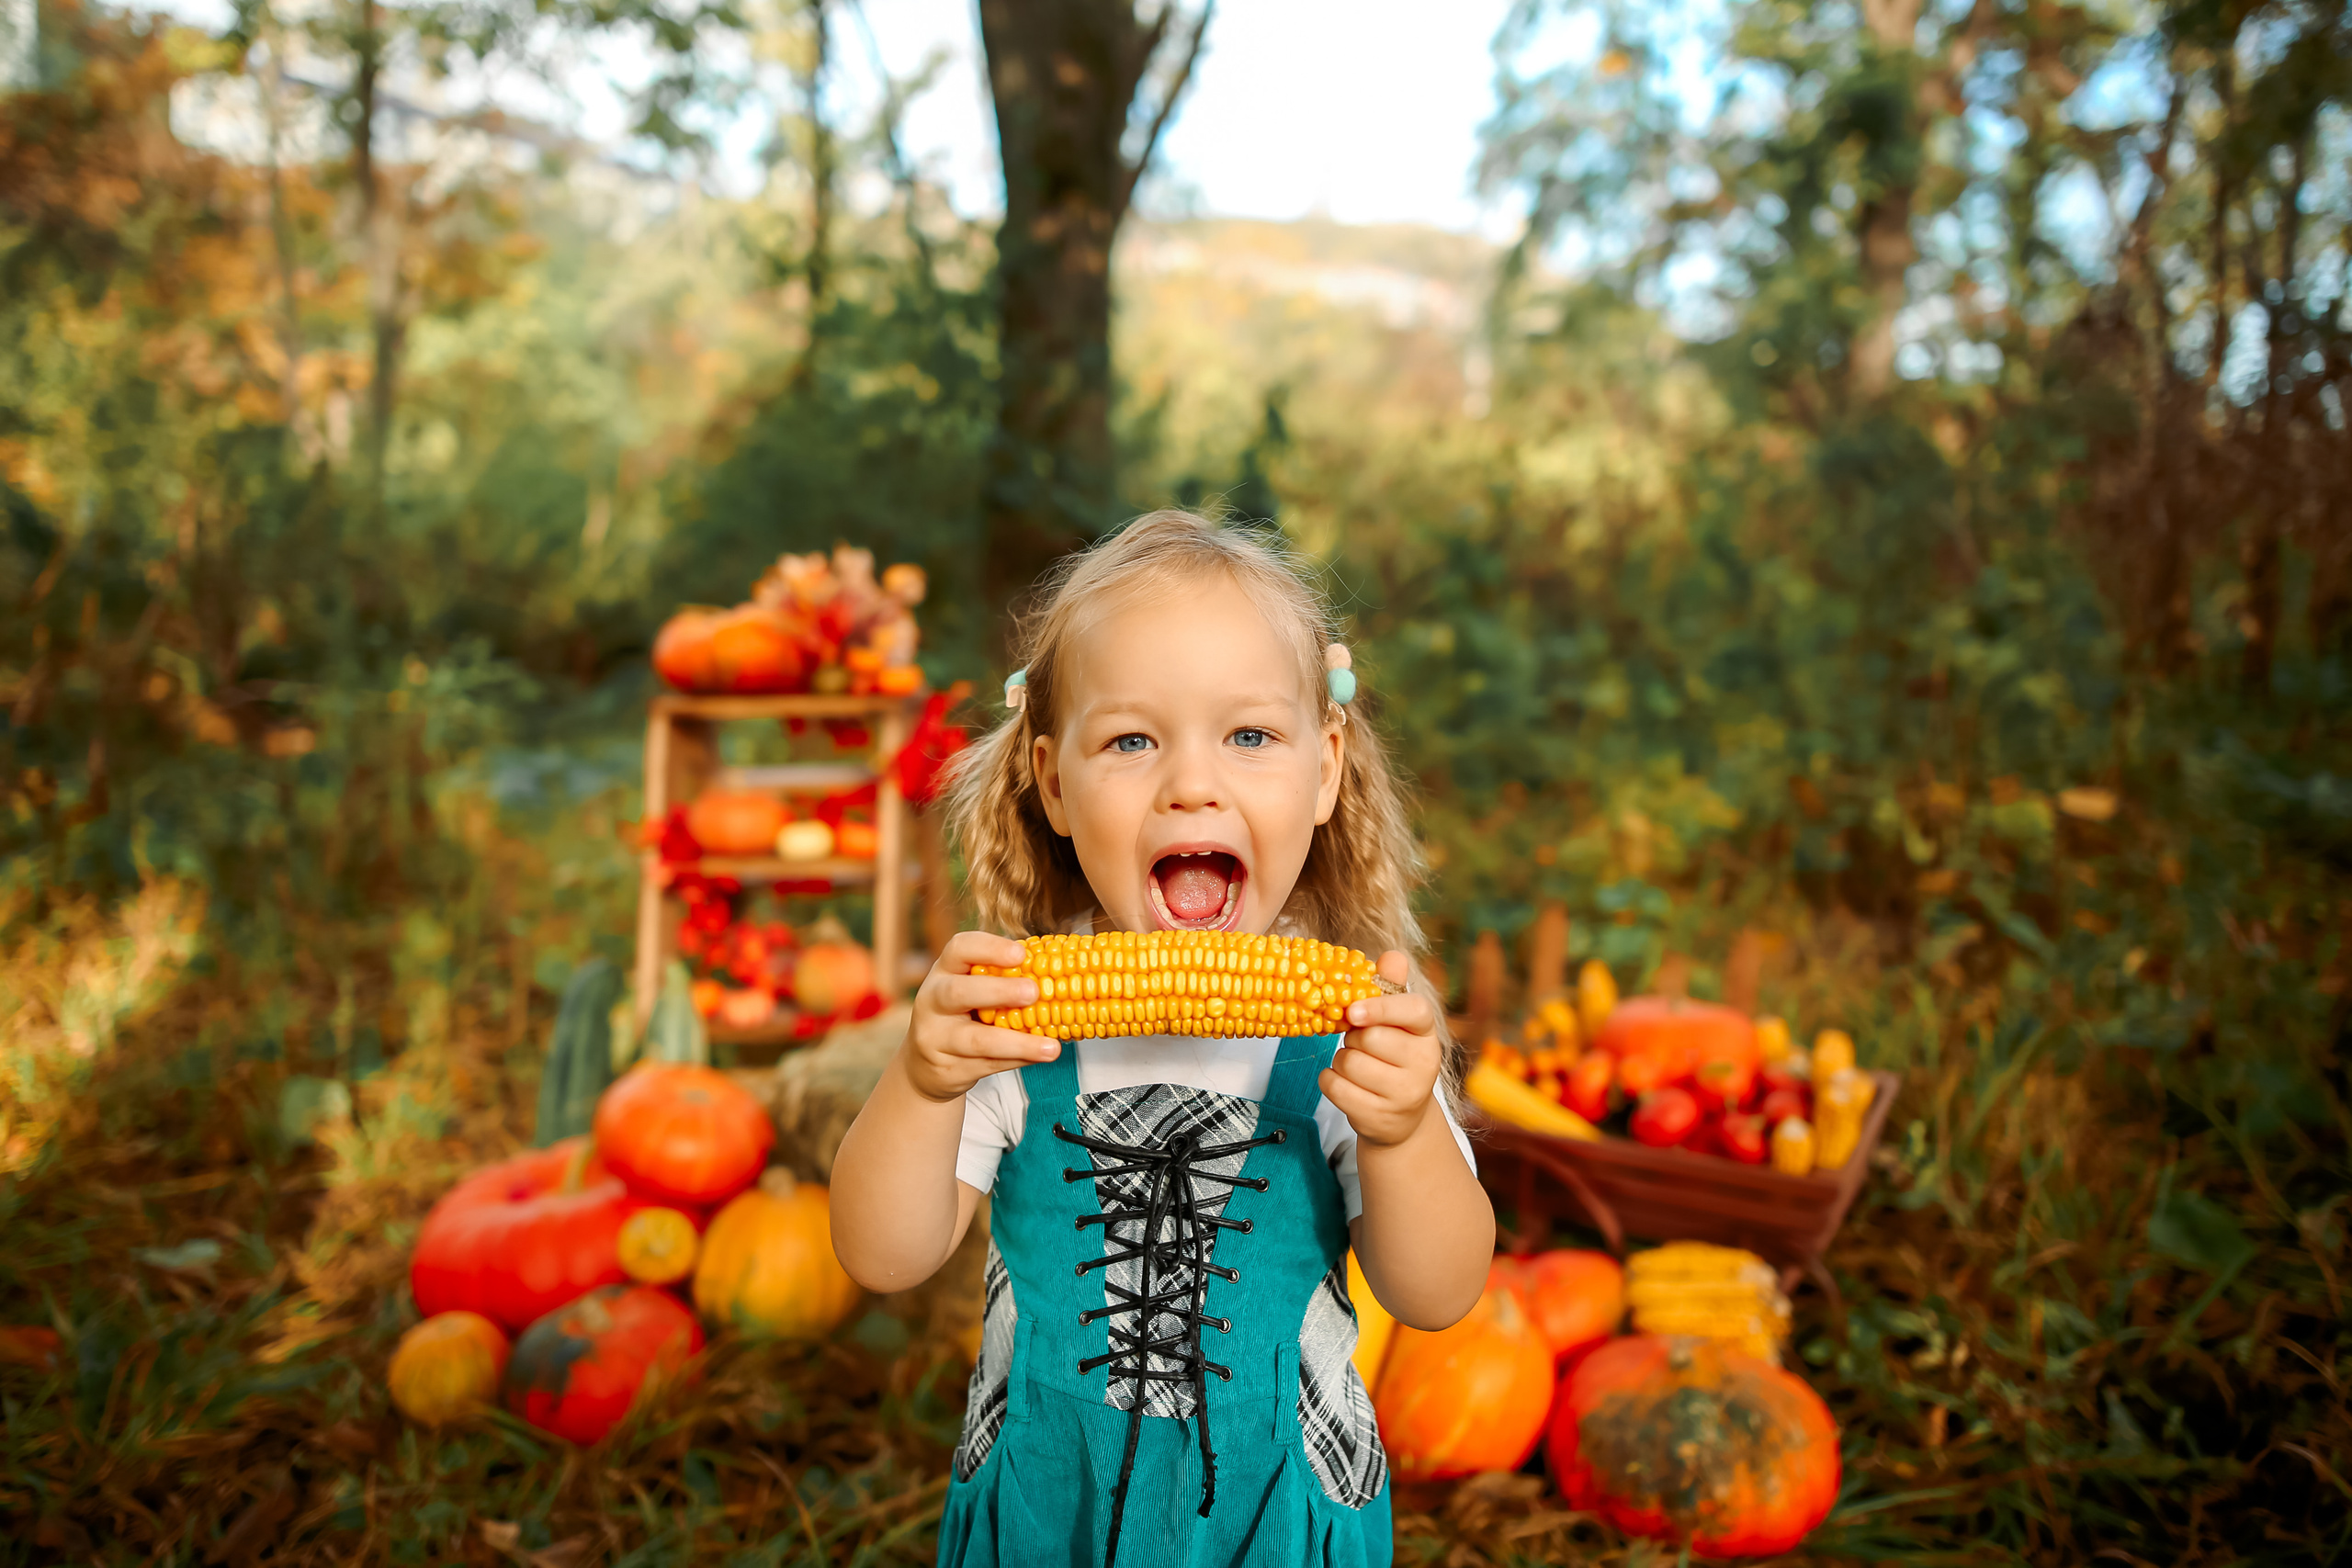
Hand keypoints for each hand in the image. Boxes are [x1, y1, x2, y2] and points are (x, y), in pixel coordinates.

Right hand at [899, 931, 1057, 1102]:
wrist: (927, 1064)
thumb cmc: (964, 1013)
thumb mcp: (973, 989)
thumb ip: (1005, 979)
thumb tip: (1063, 969)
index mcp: (945, 971)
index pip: (959, 949)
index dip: (989, 948)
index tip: (1021, 954)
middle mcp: (933, 1001)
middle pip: (958, 992)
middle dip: (998, 991)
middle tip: (1034, 992)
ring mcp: (936, 1038)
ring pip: (977, 1040)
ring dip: (1018, 1043)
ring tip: (1051, 1047)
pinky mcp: (947, 1068)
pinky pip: (987, 1065)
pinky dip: (1018, 1061)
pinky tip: (1040, 1056)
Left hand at [1320, 949, 1441, 1147]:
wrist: (1400, 1117)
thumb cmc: (1393, 1057)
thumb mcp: (1396, 1023)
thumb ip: (1390, 987)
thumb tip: (1393, 956)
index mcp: (1427, 1033)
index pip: (1414, 1010)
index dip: (1382, 1007)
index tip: (1354, 1011)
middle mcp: (1424, 1064)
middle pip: (1369, 1037)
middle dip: (1353, 1038)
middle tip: (1360, 1044)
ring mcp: (1405, 1094)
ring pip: (1349, 1063)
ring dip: (1341, 1060)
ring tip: (1356, 1066)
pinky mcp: (1379, 1117)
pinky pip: (1335, 1087)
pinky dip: (1330, 1081)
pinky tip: (1346, 1084)